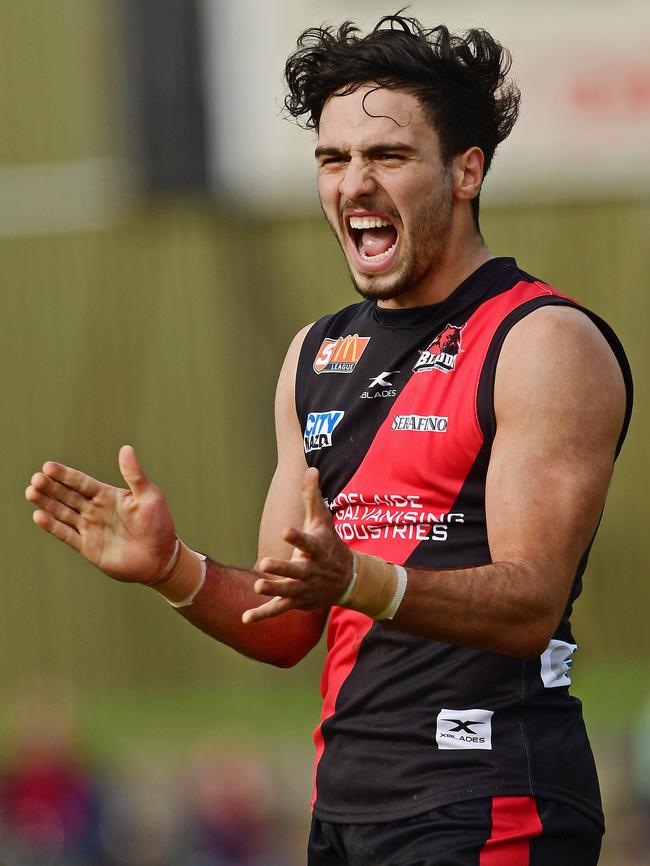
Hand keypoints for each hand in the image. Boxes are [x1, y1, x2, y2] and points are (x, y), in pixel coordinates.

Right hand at [25, 445, 176, 583]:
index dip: (66, 475)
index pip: (82, 482)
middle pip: (68, 496)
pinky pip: (67, 534)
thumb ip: (135, 474)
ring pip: (63, 513)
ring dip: (47, 503)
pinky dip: (53, 526)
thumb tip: (126, 448)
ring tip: (31, 492)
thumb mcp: (150, 495)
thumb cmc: (159, 524)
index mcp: (109, 496)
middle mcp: (96, 510)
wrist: (161, 558)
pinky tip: (38, 515)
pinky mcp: (88, 547)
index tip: (48, 466)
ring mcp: (91, 529)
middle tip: (36, 479)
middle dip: (51, 487)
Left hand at [243, 467, 351, 622]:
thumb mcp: (323, 520)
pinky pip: (278, 610)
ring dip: (273, 590)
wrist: (347, 579)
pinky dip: (263, 614)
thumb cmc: (330, 544)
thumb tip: (310, 469)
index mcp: (317, 550)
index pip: (308, 543)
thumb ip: (312, 497)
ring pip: (287, 592)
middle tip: (264, 563)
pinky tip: (245, 618)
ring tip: (257, 586)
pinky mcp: (296, 602)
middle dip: (282, 568)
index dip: (297, 537)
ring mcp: (304, 588)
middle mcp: (311, 571)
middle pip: (296, 571)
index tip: (286, 530)